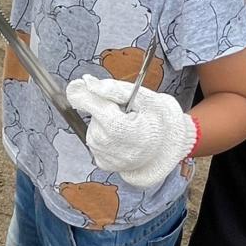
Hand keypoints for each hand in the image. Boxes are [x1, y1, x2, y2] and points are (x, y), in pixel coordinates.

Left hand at [65, 76, 197, 188]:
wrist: (167, 150)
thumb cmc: (158, 121)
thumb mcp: (144, 98)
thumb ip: (113, 89)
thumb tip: (87, 82)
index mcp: (123, 129)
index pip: (95, 107)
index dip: (85, 94)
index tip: (79, 83)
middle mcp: (110, 147)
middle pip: (94, 117)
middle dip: (105, 109)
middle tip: (126, 114)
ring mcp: (105, 157)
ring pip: (93, 128)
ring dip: (104, 123)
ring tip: (126, 127)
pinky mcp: (102, 163)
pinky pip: (95, 140)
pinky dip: (105, 135)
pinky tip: (121, 138)